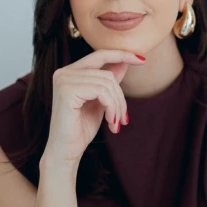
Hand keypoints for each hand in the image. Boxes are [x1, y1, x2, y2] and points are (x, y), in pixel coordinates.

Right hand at [43, 49, 145, 163]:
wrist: (66, 151)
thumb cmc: (81, 128)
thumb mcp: (100, 101)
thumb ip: (108, 82)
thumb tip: (124, 62)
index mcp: (69, 72)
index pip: (99, 54)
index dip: (122, 54)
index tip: (142, 60)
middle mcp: (63, 72)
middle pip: (107, 74)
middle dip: (120, 97)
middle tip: (124, 119)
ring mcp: (64, 80)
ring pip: (107, 84)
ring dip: (117, 106)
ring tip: (116, 123)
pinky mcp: (67, 91)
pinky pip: (102, 92)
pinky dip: (112, 108)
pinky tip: (110, 123)